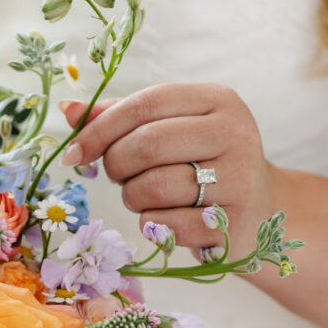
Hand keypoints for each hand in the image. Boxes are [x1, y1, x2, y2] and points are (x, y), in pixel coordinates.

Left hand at [59, 83, 277, 257]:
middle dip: (116, 165)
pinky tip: (165, 218)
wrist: (260, 211)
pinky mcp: (232, 226)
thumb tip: (67, 110)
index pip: (145, 104)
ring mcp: (239, 181)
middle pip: (146, 145)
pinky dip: (152, 224)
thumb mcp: (173, 129)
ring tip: (145, 196)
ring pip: (152, 188)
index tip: (74, 152)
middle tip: (120, 175)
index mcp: (218, 100)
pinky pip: (165, 226)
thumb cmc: (203, 163)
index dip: (100, 128)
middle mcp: (235, 135)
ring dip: (133, 197)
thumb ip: (122, 118)